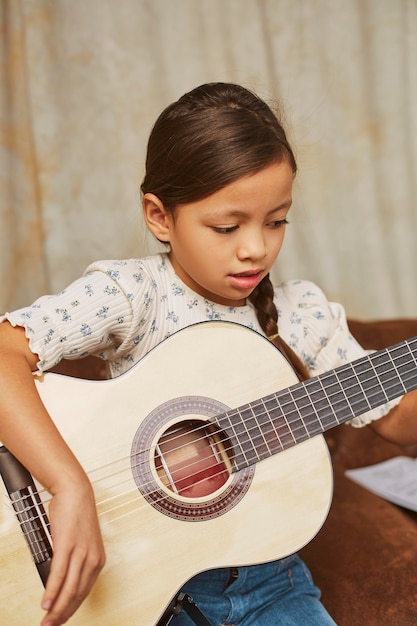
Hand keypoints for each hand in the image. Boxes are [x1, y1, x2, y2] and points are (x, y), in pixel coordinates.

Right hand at [40, 481, 105, 625]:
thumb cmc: (76, 515)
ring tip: (47, 621)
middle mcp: (92, 558)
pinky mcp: (68, 546)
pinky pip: (59, 574)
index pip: (85, 592)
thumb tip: (59, 580)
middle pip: (77, 594)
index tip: (62, 619)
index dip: (72, 609)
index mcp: (97, 560)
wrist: (76, 492)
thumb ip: (73, 561)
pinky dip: (52, 591)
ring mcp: (81, 552)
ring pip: (69, 588)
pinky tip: (46, 602)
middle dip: (63, 614)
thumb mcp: (78, 543)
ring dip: (56, 608)